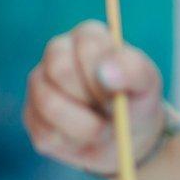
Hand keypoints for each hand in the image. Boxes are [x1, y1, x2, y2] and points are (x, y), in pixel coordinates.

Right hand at [22, 20, 165, 176]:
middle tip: (112, 110)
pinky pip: (47, 133)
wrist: (128, 137)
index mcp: (88, 36)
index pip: (88, 46)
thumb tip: (105, 72)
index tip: (121, 90)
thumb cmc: (137, 101)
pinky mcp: (32, 117)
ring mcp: (40, 85)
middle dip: (93, 98)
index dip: (107, 74)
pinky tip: (86, 137)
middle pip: (60, 70)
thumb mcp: (148, 85)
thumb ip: (133, 70)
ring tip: (104, 128)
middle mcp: (57, 53)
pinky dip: (75, 142)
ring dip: (87, 126)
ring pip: (50, 104)